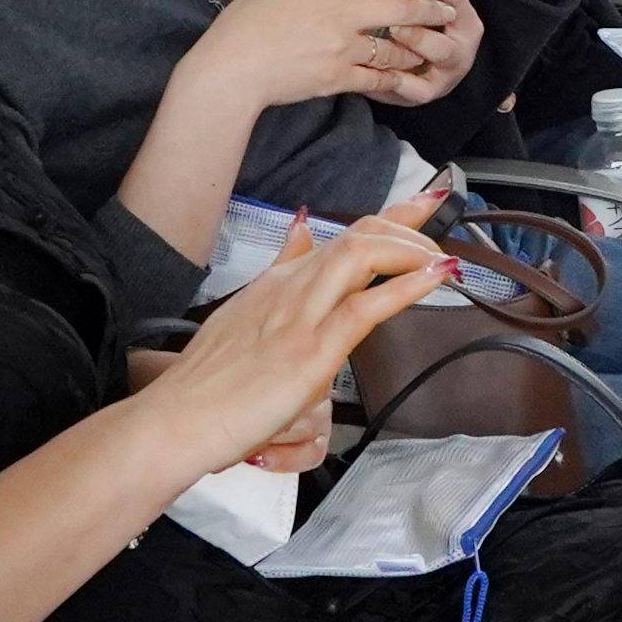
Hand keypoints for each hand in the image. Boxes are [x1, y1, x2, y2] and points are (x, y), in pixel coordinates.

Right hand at [139, 198, 458, 476]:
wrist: (178, 419)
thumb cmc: (206, 383)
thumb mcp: (243, 317)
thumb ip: (278, 275)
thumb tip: (299, 235)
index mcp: (277, 283)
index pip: (340, 236)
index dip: (388, 217)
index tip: (423, 202)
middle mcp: (290, 288)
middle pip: (358, 235)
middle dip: (407, 220)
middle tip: (443, 210)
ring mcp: (299, 316)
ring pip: (362, 254)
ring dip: (411, 249)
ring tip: (442, 257)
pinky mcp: (309, 351)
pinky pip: (365, 306)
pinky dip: (407, 286)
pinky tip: (434, 277)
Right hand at [191, 0, 473, 108]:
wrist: (233, 66)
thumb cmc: (248, 22)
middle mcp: (341, 11)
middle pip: (401, 9)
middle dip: (431, 10)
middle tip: (450, 10)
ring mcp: (342, 46)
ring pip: (395, 46)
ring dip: (417, 48)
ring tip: (432, 46)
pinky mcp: (338, 77)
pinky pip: (378, 78)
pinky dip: (395, 79)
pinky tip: (407, 77)